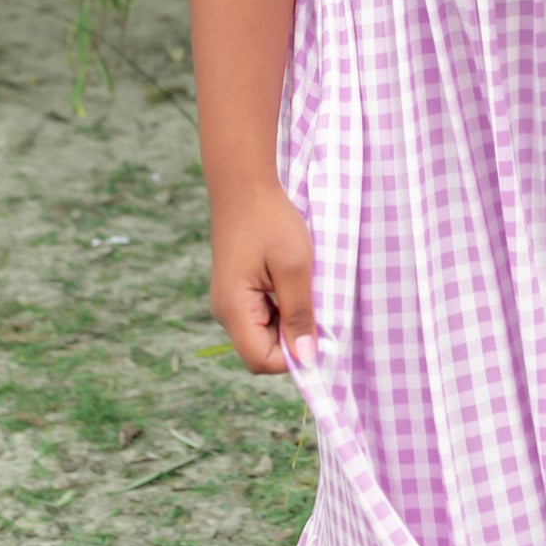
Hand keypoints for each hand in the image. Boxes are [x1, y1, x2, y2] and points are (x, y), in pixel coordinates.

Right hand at [209, 184, 315, 374]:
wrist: (244, 185)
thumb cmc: (271, 221)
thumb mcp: (295, 267)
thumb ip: (299, 314)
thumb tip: (307, 358)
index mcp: (234, 309)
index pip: (261, 360)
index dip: (293, 357)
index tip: (321, 334)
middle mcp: (225, 312)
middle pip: (261, 351)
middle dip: (293, 339)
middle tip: (317, 307)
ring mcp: (229, 302)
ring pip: (263, 334)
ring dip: (290, 322)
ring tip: (306, 290)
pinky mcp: (236, 292)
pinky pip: (261, 317)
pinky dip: (282, 309)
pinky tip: (294, 285)